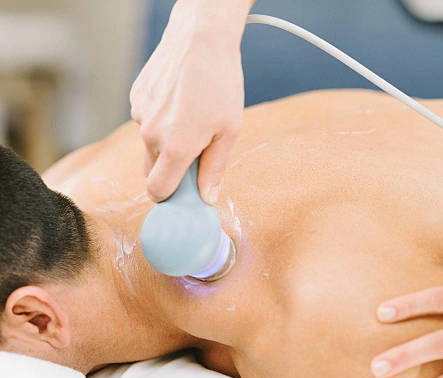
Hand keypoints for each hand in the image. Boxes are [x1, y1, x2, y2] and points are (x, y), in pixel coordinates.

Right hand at [131, 0, 249, 202]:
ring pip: (150, 144)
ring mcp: (140, 114)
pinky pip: (146, 120)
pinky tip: (180, 101)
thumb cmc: (221, 83)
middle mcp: (150, 134)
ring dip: (167, 142)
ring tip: (192, 117)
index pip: (158, 191)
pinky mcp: (136, 97)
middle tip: (196, 152)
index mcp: (175, 148)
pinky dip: (161, 119)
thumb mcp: (229, 130)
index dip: (170, 197)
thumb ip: (214, 168)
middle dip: (170, 170)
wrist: (201, 38)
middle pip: (151, 170)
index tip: (184, 192)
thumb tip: (207, 197)